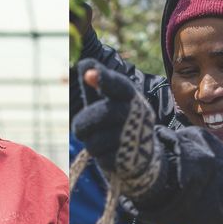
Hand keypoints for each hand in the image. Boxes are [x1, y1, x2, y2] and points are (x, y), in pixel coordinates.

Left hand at [72, 59, 163, 197]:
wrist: (141, 156)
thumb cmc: (115, 121)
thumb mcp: (107, 100)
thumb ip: (94, 85)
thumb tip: (83, 63)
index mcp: (130, 97)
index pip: (118, 86)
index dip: (104, 79)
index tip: (90, 73)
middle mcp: (136, 115)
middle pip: (100, 115)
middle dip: (83, 122)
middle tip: (81, 127)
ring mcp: (133, 138)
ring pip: (95, 140)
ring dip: (90, 141)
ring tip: (99, 139)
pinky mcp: (128, 160)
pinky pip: (100, 156)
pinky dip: (98, 155)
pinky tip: (109, 152)